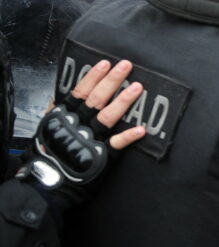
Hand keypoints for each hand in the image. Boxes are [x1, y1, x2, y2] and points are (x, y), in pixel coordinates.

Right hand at [19, 60, 144, 204]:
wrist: (49, 183)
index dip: (93, 77)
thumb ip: (57, 112)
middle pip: (97, 99)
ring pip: (107, 117)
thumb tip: (63, 96)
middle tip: (126, 66)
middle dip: (112, 81)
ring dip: (123, 101)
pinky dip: (128, 137)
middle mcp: (78, 124)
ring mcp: (90, 139)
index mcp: (65, 115)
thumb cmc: (50, 154)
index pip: (80, 91)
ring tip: (137, 87)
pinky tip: (141, 129)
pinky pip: (116, 145)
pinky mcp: (102, 156)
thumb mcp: (48, 128)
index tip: (105, 63)